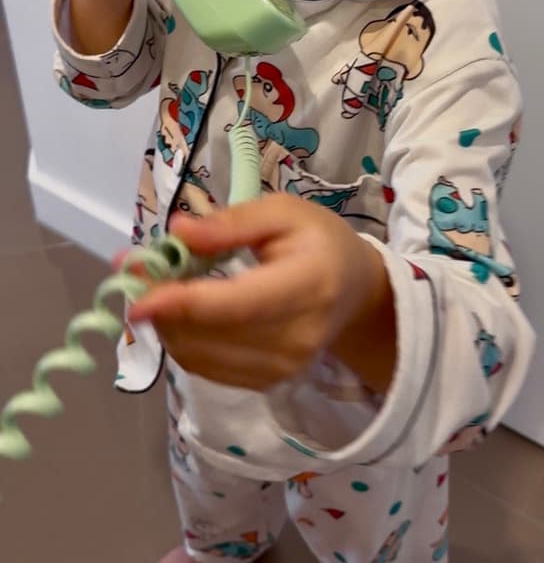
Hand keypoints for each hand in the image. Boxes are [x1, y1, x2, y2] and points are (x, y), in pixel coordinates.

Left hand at [125, 194, 386, 390]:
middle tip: (135, 269)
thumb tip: (176, 232)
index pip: (235, 305)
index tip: (135, 292)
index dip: (180, 302)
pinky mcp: (266, 384)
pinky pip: (205, 368)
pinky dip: (182, 339)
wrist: (355, 293)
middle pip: (209, 334)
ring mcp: (282, 369)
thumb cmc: (319, 242)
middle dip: (161, 305)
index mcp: (307, 286)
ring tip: (156, 285)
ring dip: (165, 323)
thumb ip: (230, 223)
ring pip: (199, 355)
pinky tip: (179, 311)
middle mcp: (296, 338)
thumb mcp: (282, 212)